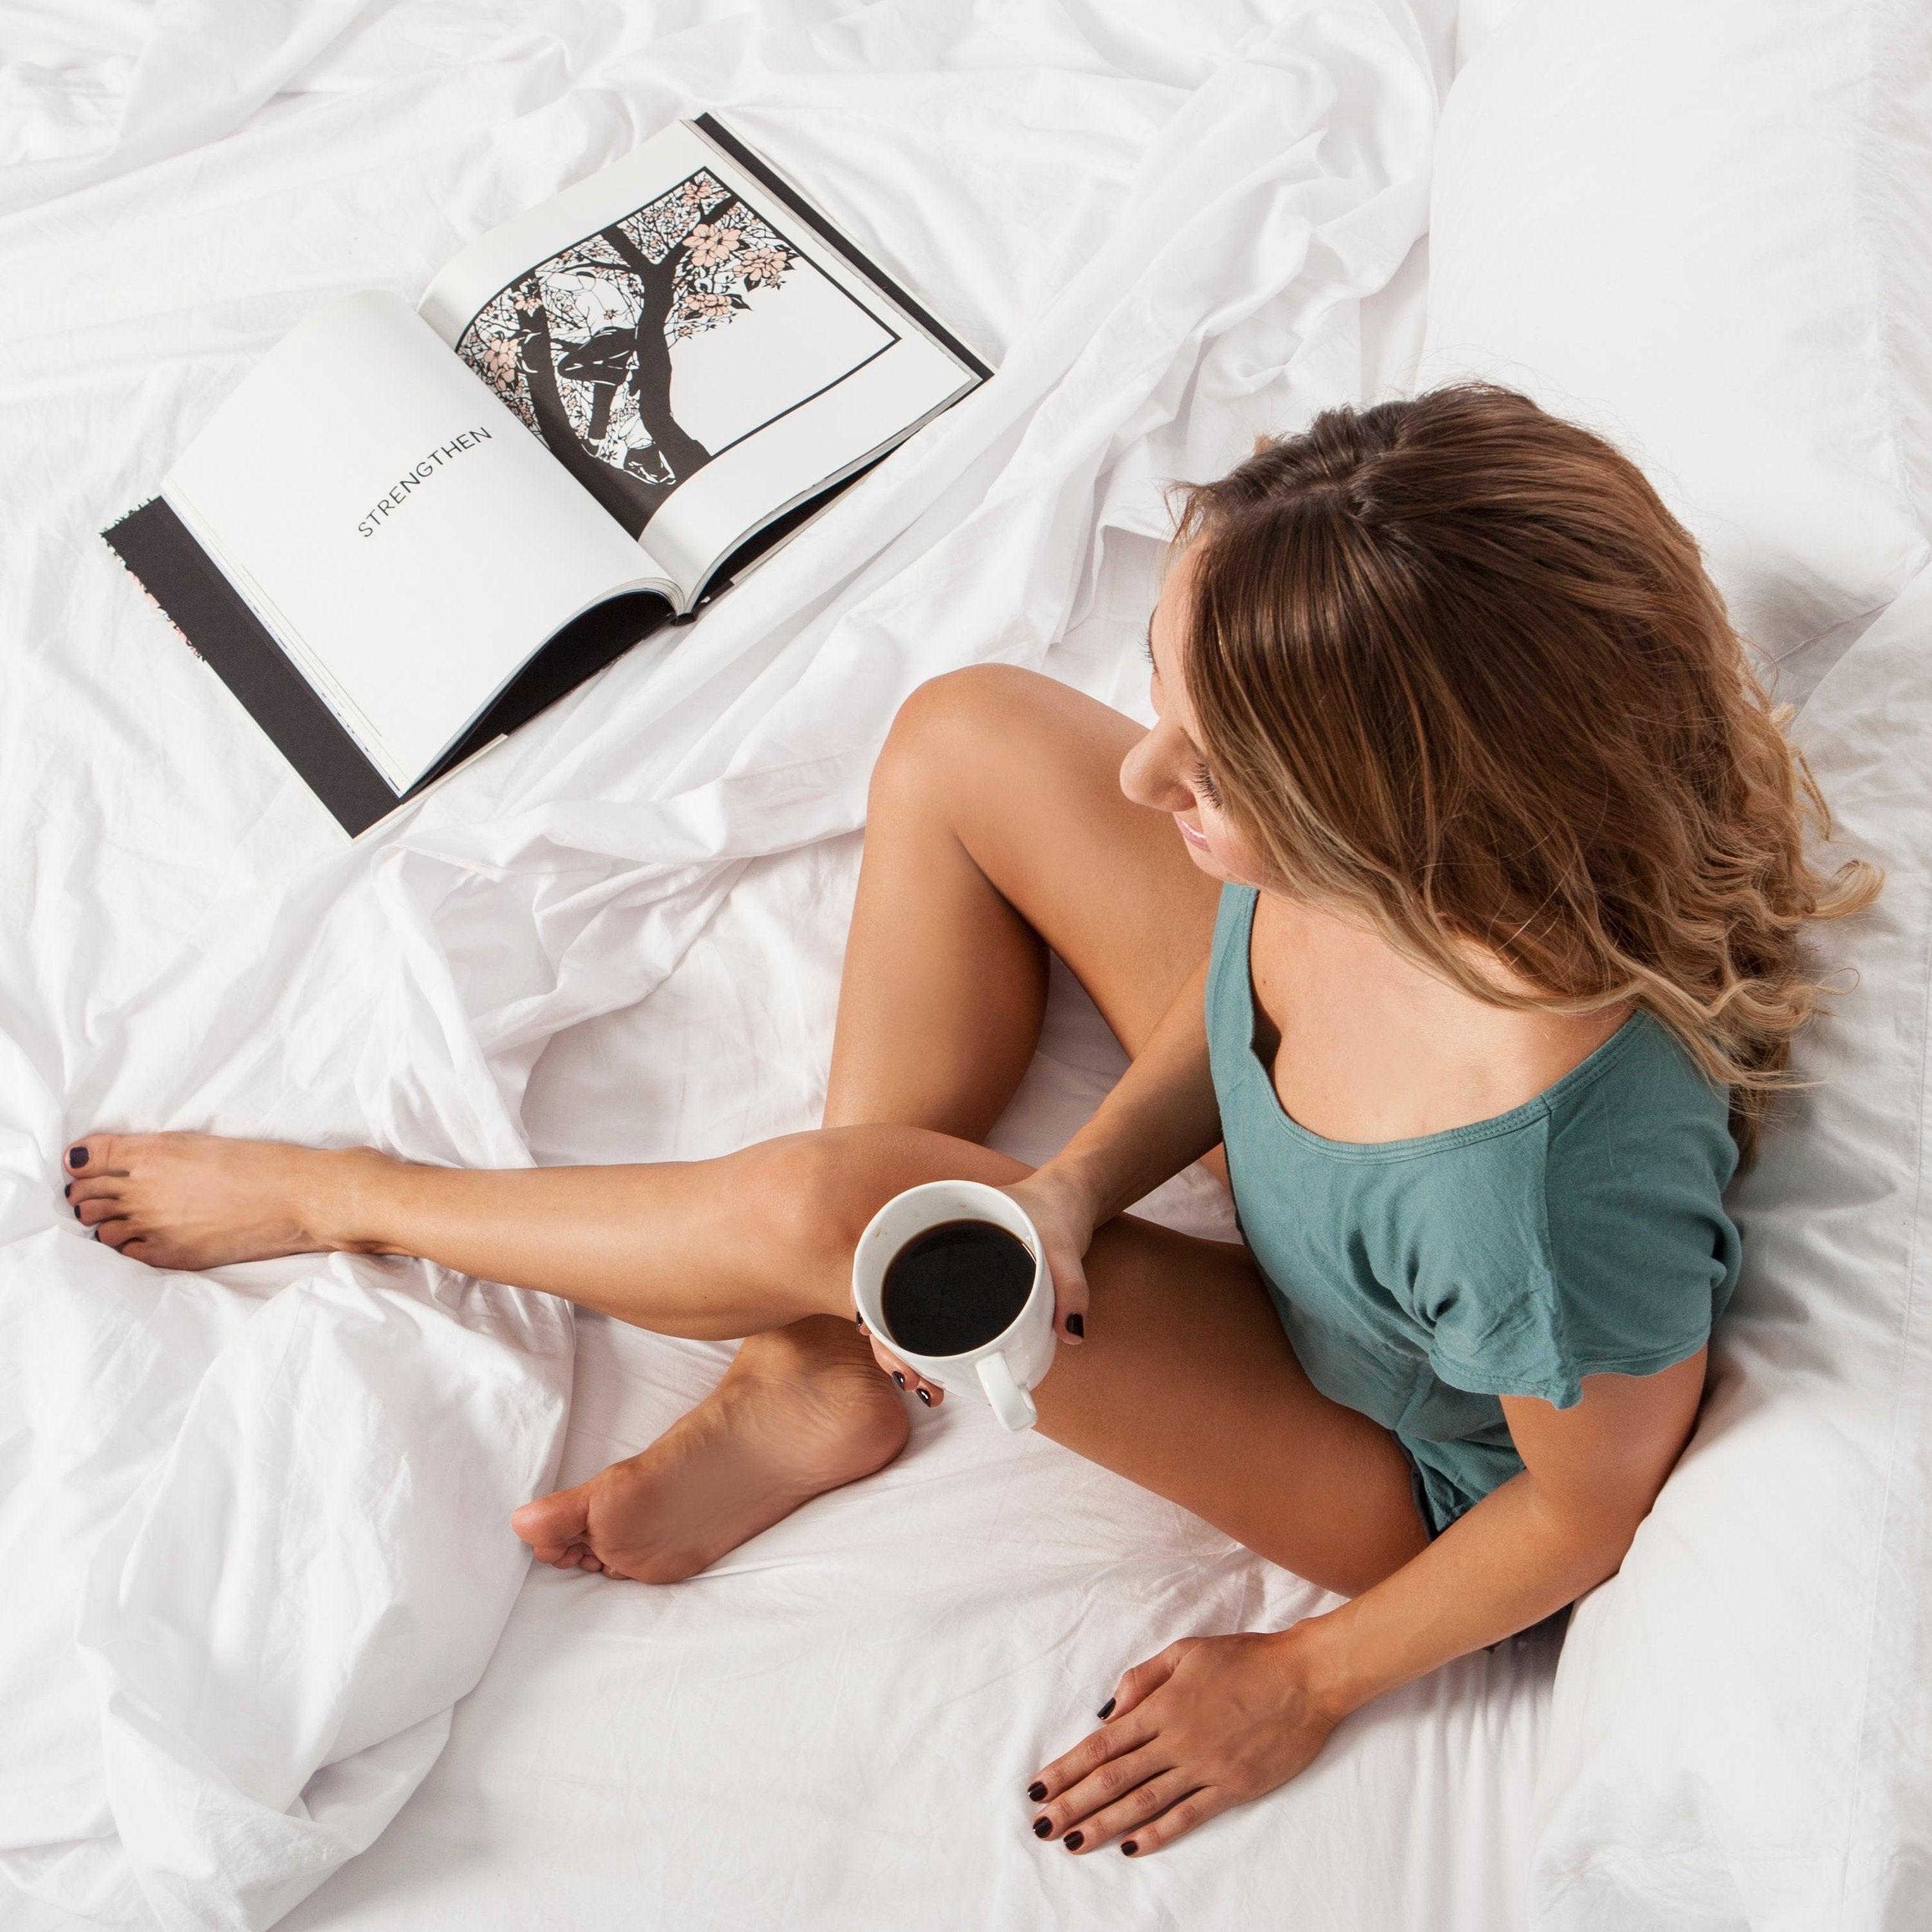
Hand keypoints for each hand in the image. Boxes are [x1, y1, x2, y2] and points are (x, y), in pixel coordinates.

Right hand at [858, 1159, 1101, 1400]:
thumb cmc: (1056, 1210)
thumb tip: (1071, 1332)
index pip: (883, 1255)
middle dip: (889, 1344)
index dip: (868, 1295)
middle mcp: (936, 1245)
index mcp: (943, 1220)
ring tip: (925, 1386)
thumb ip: (1072, 1287)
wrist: (1068, 1199)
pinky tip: (931, 1373)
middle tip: (913, 1379)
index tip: (873, 1333)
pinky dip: (927, 1348)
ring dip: (904, 1352)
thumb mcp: (1065, 1245)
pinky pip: (934, 1319)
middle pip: (888, 1295)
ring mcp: (949, 1270)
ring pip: (907, 1314)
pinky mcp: (966, 1290)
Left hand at [1025, 1629, 1342, 1856]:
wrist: (1305, 1677)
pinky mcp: (1233, 1787)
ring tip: (1073, 1842)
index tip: (1038, 1787)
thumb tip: (1107, 1711)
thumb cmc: (1245, 1658)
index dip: (1068, 1768)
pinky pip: (1187, 1815)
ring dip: (1104, 1825)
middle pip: (1114, 1778)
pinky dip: (1157, 1834)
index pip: (1102, 1744)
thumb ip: (1143, 1680)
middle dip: (1073, 1804)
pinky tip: (1131, 1847)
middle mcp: (1176, 1740)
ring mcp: (1204, 1767)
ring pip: (1143, 1802)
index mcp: (1162, 1705)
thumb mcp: (1186, 1651)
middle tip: (1042, 1827)